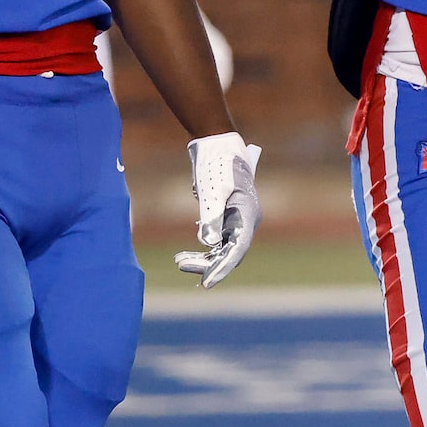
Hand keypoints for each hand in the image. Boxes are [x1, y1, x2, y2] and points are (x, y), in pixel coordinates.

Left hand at [175, 133, 261, 287]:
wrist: (217, 144)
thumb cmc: (217, 164)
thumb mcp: (212, 190)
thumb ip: (211, 217)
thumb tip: (208, 245)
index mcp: (248, 215)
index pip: (237, 249)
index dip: (222, 268)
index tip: (207, 283)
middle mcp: (245, 220)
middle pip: (229, 252)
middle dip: (207, 264)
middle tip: (181, 265)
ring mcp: (236, 219)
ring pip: (222, 249)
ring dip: (202, 258)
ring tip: (178, 261)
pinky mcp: (225, 217)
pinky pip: (216, 240)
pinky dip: (202, 250)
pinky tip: (186, 253)